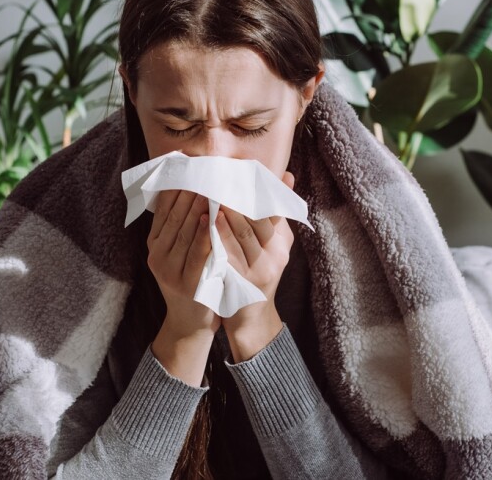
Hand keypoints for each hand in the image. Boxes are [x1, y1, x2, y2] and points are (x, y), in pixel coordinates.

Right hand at [147, 189, 218, 385]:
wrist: (190, 322)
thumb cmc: (192, 279)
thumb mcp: (181, 251)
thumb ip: (184, 224)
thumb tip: (197, 188)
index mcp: (155, 243)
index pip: (164, 208)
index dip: (177, 186)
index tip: (191, 165)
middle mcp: (157, 254)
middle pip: (174, 216)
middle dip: (190, 191)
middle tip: (205, 170)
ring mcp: (168, 269)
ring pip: (183, 232)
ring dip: (196, 208)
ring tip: (210, 187)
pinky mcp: (184, 283)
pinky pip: (195, 254)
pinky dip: (203, 235)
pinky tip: (211, 219)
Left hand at [219, 171, 295, 361]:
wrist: (250, 316)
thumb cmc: (259, 271)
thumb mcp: (274, 244)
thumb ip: (275, 214)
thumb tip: (286, 175)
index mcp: (281, 246)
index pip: (271, 214)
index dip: (256, 193)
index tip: (241, 174)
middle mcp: (273, 259)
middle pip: (256, 223)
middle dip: (237, 200)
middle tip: (220, 179)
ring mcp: (257, 272)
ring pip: (242, 238)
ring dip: (226, 215)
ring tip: (211, 195)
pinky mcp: (240, 283)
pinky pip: (227, 256)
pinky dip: (217, 237)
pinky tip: (205, 222)